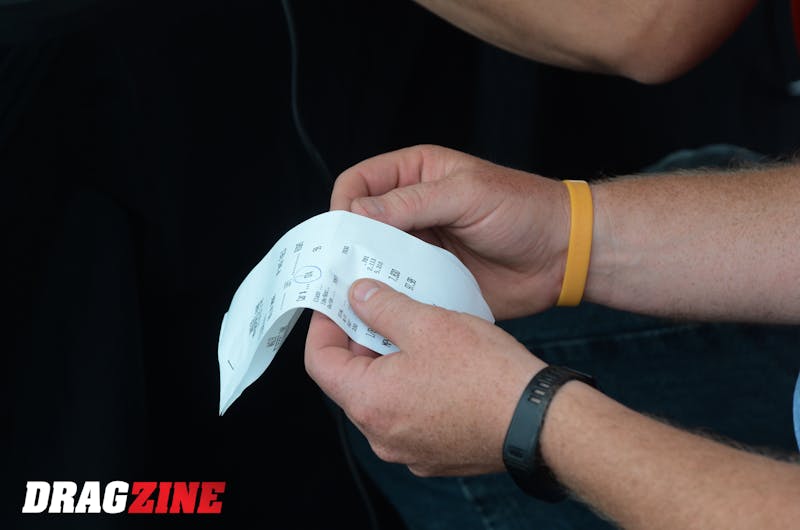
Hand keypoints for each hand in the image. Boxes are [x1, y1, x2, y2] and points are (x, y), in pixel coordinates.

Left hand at [305, 278, 544, 476]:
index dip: (323, 326)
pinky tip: (437, 362)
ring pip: (381, 398)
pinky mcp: (434, 453)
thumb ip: (382, 306)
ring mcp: (408, 449)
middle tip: (379, 306)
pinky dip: (411, 386)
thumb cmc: (487, 376)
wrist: (540, 421)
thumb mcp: (428, 323)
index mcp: (369, 403)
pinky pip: (408, 414)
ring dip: (388, 363)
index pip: (320, 363)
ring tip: (414, 329)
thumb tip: (357, 295)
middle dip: (360, 340)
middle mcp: (381, 435)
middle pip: (350, 381)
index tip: (336, 303)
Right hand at [332, 144, 568, 318]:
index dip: (344, 206)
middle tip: (342, 272)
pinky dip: (389, 298)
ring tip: (357, 297)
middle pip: (359, 226)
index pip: (358, 183)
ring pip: (374, 260)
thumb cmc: (523, 209)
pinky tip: (384, 310)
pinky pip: (399, 288)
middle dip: (348, 246)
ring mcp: (420, 246)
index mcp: (415, 174)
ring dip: (366, 276)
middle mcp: (411, 210)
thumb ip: (411, 202)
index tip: (342, 234)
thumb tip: (357, 213)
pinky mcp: (431, 279)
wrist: (562, 254)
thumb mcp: (466, 194)